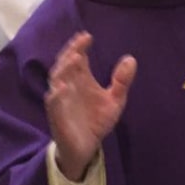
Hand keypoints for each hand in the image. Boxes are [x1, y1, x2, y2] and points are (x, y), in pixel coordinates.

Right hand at [45, 32, 136, 180]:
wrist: (87, 148)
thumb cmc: (97, 121)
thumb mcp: (115, 101)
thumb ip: (121, 81)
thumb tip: (131, 59)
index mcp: (81, 80)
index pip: (77, 58)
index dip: (80, 46)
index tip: (88, 36)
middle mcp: (68, 86)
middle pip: (65, 64)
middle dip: (71, 52)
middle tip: (80, 42)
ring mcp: (61, 101)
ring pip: (57, 80)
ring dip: (64, 69)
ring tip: (75, 58)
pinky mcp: (57, 117)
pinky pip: (53, 104)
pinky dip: (56, 95)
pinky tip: (63, 88)